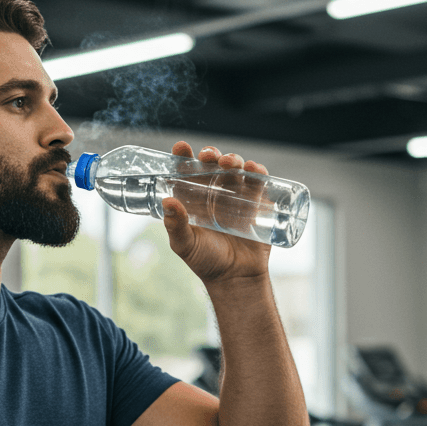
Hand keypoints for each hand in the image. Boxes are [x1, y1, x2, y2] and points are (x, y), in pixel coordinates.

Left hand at [162, 142, 272, 286]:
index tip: (181, 147)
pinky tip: (254, 170)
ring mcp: (237, 197)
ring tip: (230, 163)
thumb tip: (167, 202)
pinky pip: (259, 182)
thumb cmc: (206, 261)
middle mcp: (214, 193)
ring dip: (234, 159)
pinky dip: (258, 172)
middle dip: (211, 154)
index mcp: (193, 198)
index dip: (183, 156)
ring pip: (236, 169)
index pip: (187, 171)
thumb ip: (176, 226)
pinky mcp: (257, 203)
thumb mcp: (186, 244)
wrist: (236, 278)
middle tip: (209, 156)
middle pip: (213, 164)